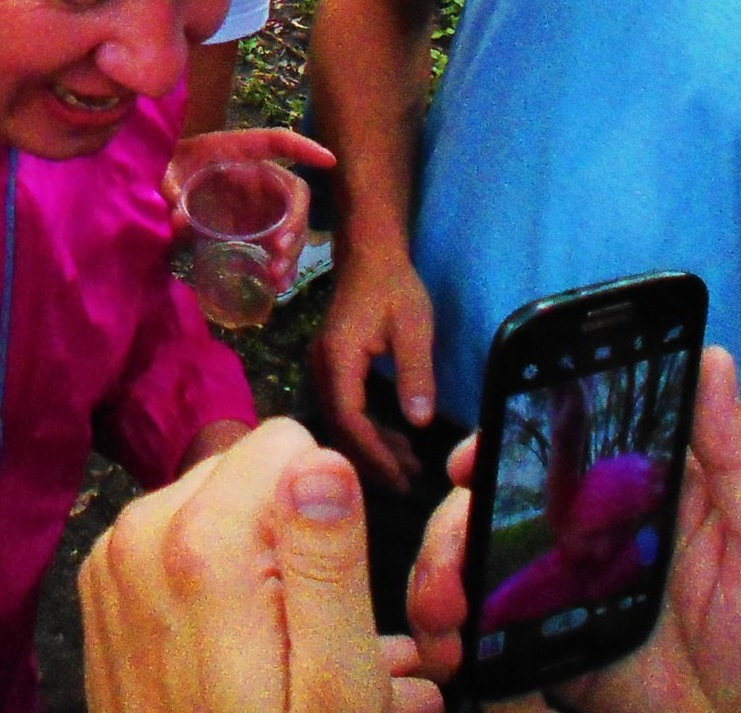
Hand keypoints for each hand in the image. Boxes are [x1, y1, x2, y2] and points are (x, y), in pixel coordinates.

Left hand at [81, 417, 438, 712]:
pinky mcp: (106, 585)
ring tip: (283, 655)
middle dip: (295, 541)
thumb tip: (321, 460)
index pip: (291, 444)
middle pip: (251, 472)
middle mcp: (141, 533)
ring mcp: (114, 560)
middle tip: (316, 636)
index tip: (331, 598)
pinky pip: (180, 541)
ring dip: (261, 568)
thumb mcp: (335, 688)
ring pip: (219, 505)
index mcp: (200, 543)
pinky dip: (218, 585)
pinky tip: (239, 653)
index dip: (330, 518)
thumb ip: (329, 567)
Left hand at [165, 129, 332, 269]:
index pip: (277, 141)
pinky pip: (278, 245)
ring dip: (291, 252)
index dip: (304, 148)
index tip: (329, 160)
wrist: (164, 181)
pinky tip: (277, 286)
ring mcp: (260, 204)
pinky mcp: (255, 228)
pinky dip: (282, 264)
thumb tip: (179, 219)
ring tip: (277, 278)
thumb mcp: (166, 168)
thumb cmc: (170, 164)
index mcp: (237, 150)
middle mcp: (258, 176)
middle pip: (293, 196)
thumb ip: (170, 187)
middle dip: (295, 224)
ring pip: (291, 225)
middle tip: (279, 250)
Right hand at [309, 246, 437, 488]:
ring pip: (342, 422)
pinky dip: (369, 431)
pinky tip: (397, 443)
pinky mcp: (331, 369)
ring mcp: (323, 368)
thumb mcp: (413, 326)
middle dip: (372, 459)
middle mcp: (321, 367)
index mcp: (338, 357)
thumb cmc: (393, 286)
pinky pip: (345, 410)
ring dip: (372, 448)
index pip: (348, 417)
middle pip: (340, 427)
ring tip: (409, 469)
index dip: (372, 451)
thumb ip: (416, 373)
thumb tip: (420, 423)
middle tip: (407, 486)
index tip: (399, 477)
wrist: (369, 254)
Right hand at [407, 349, 740, 712]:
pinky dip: (453, 635)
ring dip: (443, 574)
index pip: (563, 446)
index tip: (469, 454)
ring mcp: (574, 594)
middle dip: (456, 519)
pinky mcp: (559, 651)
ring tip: (441, 612)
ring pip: (482, 563)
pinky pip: (490, 634)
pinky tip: (446, 648)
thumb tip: (715, 356)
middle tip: (449, 550)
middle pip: (502, 502)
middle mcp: (601, 534)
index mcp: (649, 493)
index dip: (504, 438)